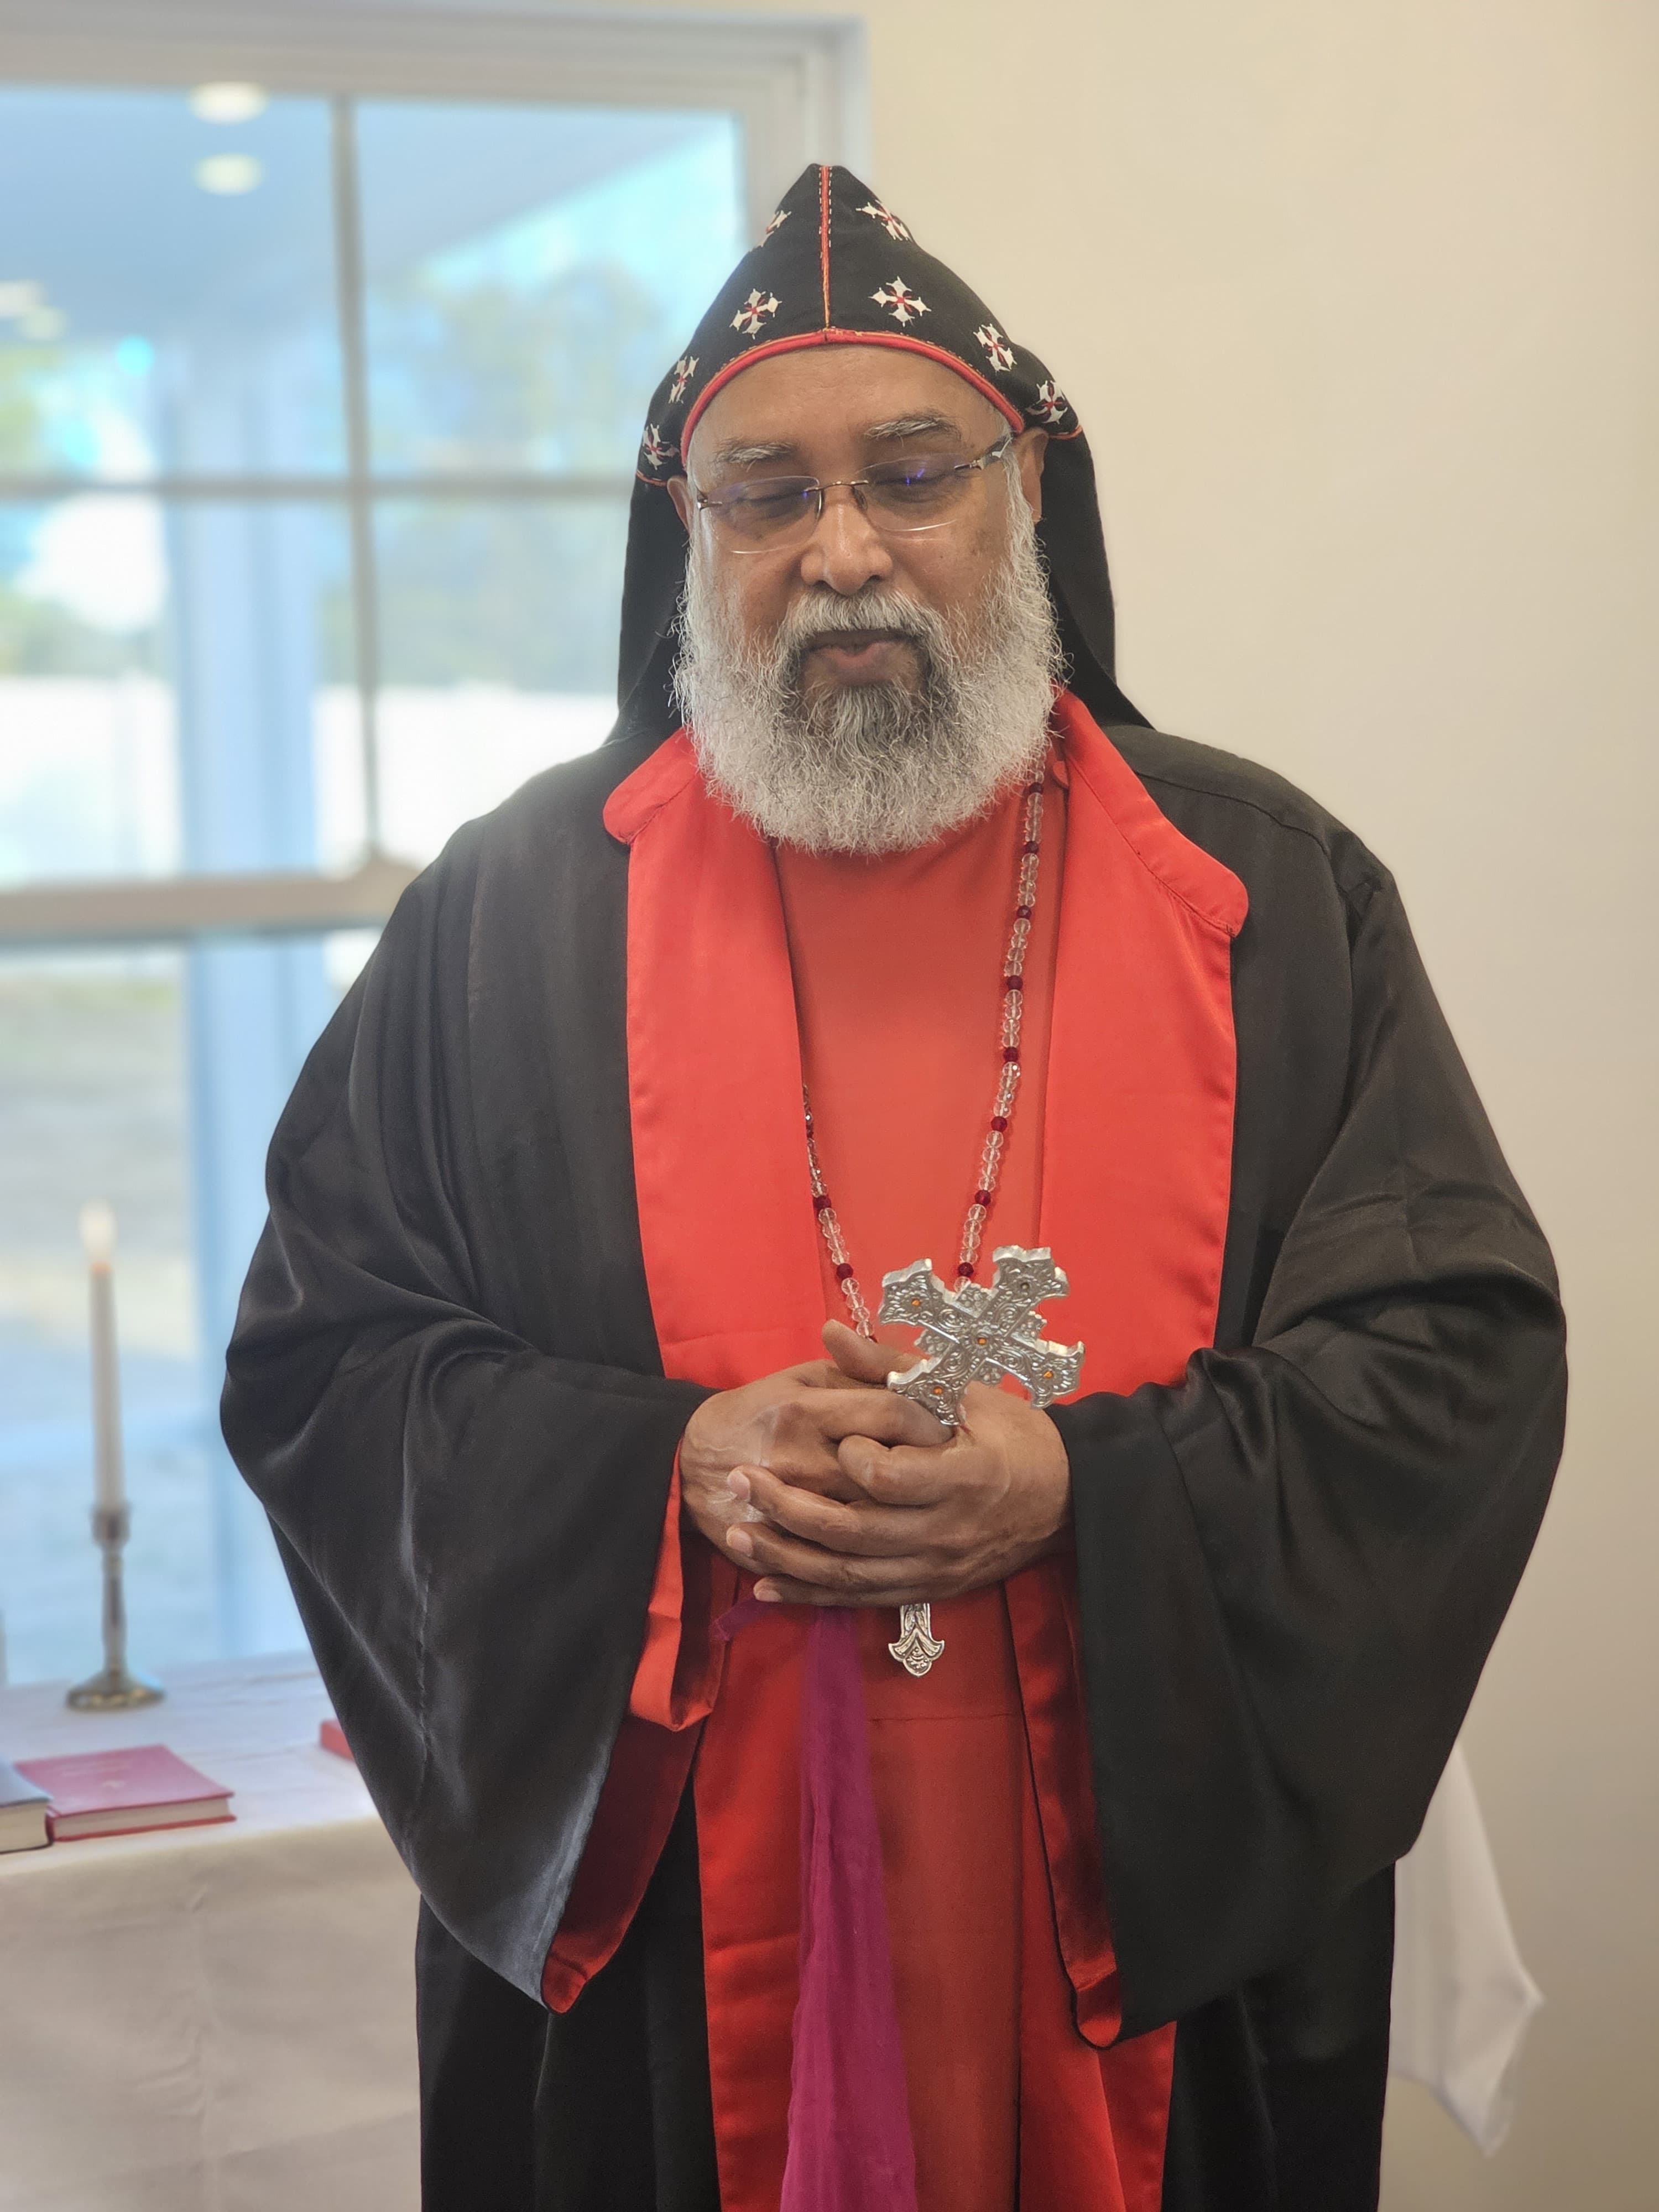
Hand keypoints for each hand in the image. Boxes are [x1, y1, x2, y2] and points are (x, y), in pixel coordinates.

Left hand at [722, 1321, 1071, 1606]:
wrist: (1067, 1500)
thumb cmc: (1016, 1435)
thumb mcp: (965, 1391)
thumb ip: (893, 1367)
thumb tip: (830, 1331)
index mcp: (961, 1477)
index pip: (888, 1477)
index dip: (852, 1458)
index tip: (838, 1438)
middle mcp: (944, 1532)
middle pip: (852, 1531)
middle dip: (787, 1509)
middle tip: (738, 1480)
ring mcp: (934, 1568)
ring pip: (848, 1572)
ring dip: (787, 1556)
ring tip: (737, 1533)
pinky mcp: (927, 1590)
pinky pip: (860, 1598)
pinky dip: (811, 1594)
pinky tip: (768, 1587)